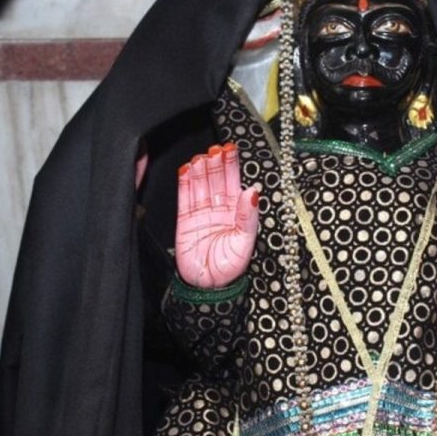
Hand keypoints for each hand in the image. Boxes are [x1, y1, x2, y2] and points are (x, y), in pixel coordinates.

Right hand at [175, 143, 260, 288]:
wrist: (207, 286)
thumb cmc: (230, 267)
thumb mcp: (245, 242)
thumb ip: (248, 216)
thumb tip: (252, 190)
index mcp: (236, 212)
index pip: (233, 182)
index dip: (232, 165)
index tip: (230, 149)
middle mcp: (218, 209)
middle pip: (216, 179)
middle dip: (216, 163)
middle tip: (216, 148)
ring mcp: (201, 213)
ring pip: (200, 185)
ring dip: (201, 169)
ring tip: (202, 156)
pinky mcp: (184, 220)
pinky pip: (184, 197)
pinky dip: (184, 183)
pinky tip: (186, 169)